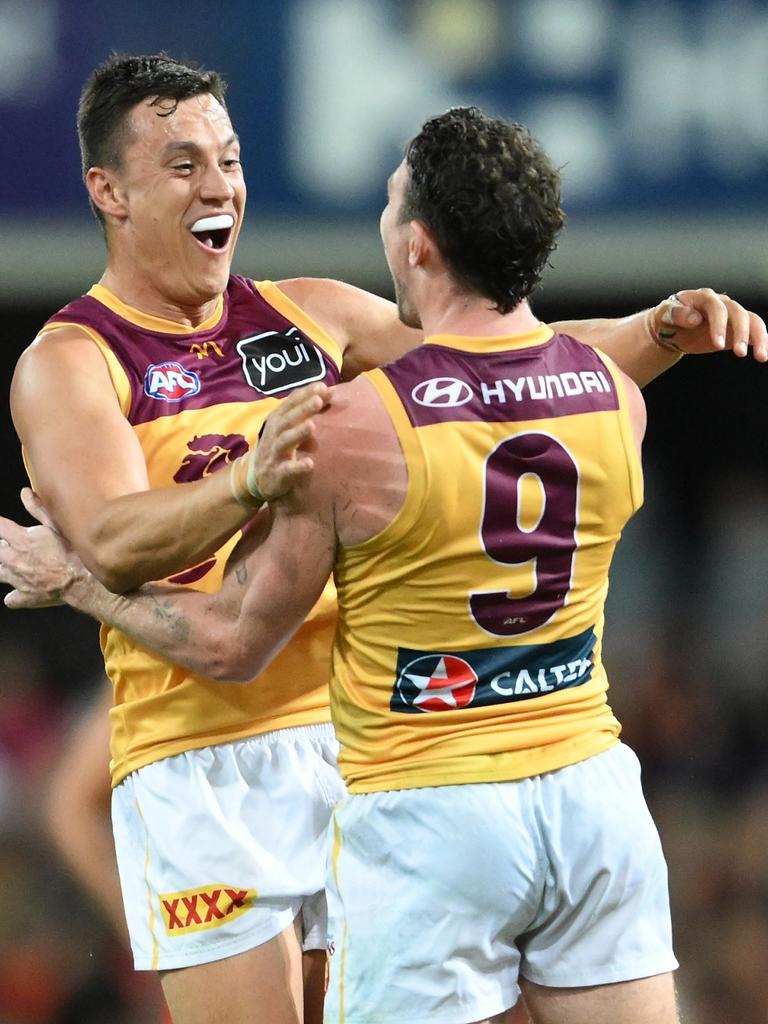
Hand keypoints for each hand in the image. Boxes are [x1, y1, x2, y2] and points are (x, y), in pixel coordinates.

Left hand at [0, 490, 87, 608]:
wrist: (82, 582)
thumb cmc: (72, 553)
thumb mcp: (57, 526)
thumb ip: (38, 509)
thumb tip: (24, 493)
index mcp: (20, 539)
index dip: (0, 526)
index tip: (3, 526)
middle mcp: (13, 559)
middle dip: (4, 546)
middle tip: (16, 545)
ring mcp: (16, 579)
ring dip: (5, 568)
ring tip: (17, 566)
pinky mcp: (24, 597)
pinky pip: (11, 599)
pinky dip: (15, 596)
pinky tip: (22, 592)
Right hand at [230, 382, 330, 508]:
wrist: (256, 476)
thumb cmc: (279, 445)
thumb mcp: (287, 425)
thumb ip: (304, 408)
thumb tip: (329, 389)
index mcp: (278, 419)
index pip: (290, 403)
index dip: (305, 394)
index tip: (322, 386)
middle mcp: (275, 434)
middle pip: (288, 419)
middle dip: (303, 409)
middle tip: (319, 400)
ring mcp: (274, 454)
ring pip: (285, 441)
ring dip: (298, 433)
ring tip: (312, 426)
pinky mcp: (277, 474)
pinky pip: (287, 470)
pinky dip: (297, 467)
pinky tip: (309, 464)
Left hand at [647, 289, 767, 359]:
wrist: (670, 327)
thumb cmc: (666, 318)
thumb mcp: (664, 314)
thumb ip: (676, 313)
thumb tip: (695, 318)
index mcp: (703, 297)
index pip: (716, 307)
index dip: (719, 324)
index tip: (717, 344)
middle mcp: (721, 303)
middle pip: (738, 313)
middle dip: (741, 333)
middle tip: (740, 353)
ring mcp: (730, 315)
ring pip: (752, 321)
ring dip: (759, 338)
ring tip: (761, 357)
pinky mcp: (735, 329)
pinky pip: (753, 332)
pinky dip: (760, 341)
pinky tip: (763, 354)